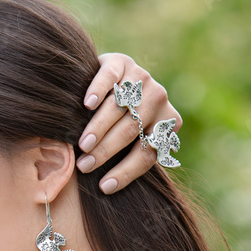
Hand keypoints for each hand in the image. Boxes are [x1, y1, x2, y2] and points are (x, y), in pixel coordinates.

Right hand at [77, 53, 182, 193]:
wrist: (116, 80)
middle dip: (107, 151)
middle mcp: (159, 97)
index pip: (147, 153)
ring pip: (119, 108)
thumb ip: (129, 156)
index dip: (126, 171)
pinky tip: (86, 105)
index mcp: (169, 121)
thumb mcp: (132, 140)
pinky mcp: (122, 62)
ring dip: (99, 128)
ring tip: (82, 145)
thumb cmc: (122, 122)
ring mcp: (142, 77)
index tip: (104, 187)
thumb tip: (106, 188)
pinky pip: (110, 78)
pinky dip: (98, 91)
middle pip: (131, 131)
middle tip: (85, 166)